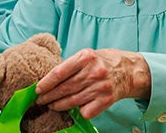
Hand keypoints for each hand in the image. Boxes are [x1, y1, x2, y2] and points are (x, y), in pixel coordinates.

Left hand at [35, 48, 151, 118]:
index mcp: (86, 57)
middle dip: (49, 96)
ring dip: (58, 105)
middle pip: (64, 88)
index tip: (38, 89)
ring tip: (52, 105)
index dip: (46, 83)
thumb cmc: (103, 62)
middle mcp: (93, 71)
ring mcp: (100, 87)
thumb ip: (71, 65)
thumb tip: (49, 79)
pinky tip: (73, 108)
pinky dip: (77, 111)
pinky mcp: (106, 100)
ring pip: (72, 101)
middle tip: (40, 100)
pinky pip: (85, 110)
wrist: (128, 71)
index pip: (59, 72)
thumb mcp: (87, 55)